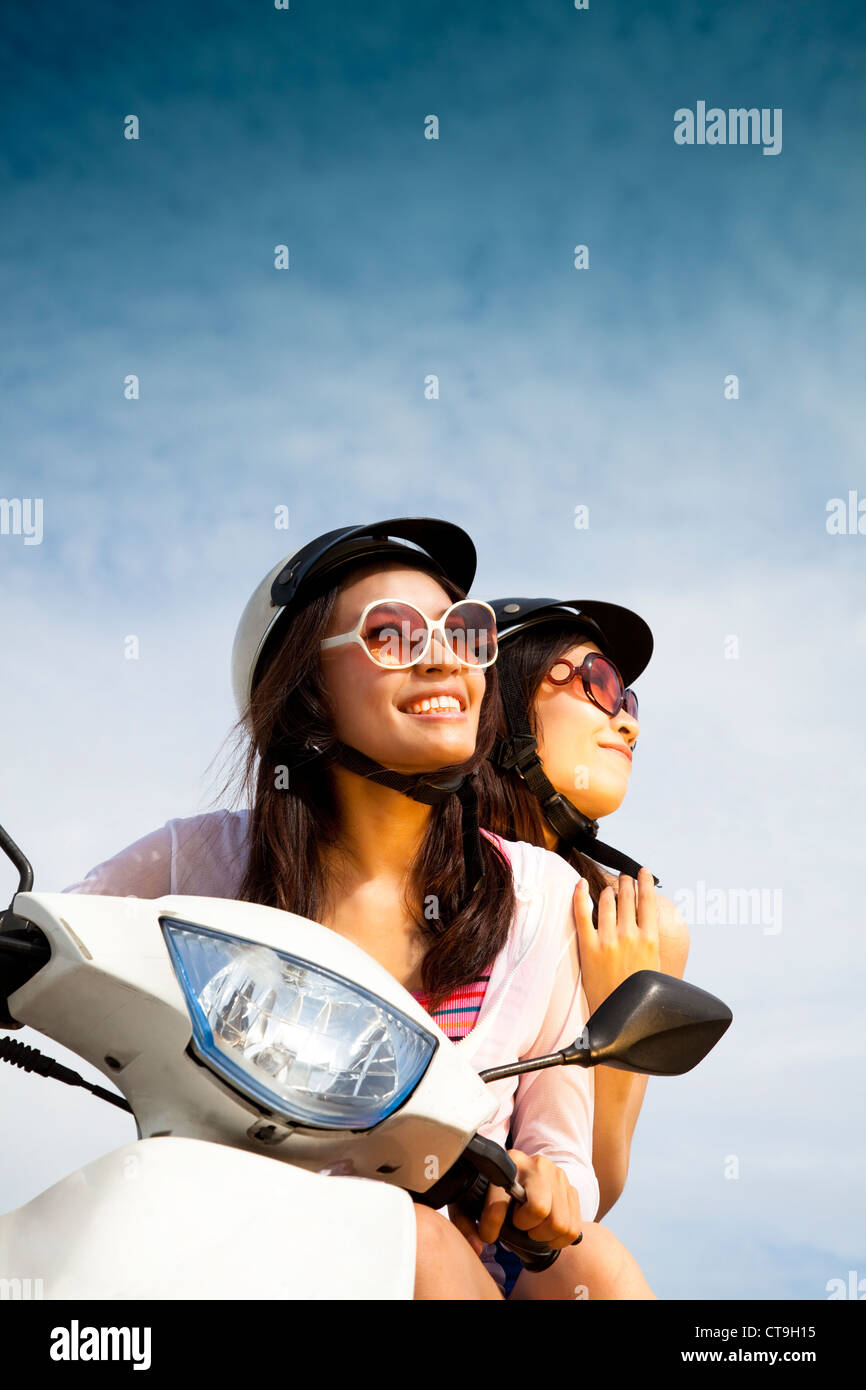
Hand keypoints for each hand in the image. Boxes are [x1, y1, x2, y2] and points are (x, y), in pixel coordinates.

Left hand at [450, 1151, 582, 1253]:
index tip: (488, 1235)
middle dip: (527, 1226)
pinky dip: (559, 1239)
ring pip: (559, 1222)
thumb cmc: (497, 1193)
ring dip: (544, 1235)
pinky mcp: (572, 1190)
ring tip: (533, 1228)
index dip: (491, 1225)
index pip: (499, 1200)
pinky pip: (572, 1228)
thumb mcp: (474, 1201)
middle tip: (520, 1225)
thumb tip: (478, 1245)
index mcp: (508, 1163)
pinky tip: (547, 1230)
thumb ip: (466, 1222)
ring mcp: (558, 1176)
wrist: (525, 1176)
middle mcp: (536, 1164)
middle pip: (539, 1209)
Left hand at [574, 867, 659, 1016]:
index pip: (648, 902)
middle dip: (627, 883)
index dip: (645, 883)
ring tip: (610, 887)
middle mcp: (630, 936)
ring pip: (608, 902)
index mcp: (650, 940)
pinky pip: (582, 914)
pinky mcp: (588, 947)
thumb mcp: (657, 971)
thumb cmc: (641, 1001)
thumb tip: (650, 934)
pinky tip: (580, 884)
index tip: (643, 872)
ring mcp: (608, 940)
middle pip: (627, 897)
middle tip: (625, 877)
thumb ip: (652, 948)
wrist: (621, 1022)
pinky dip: (581, 895)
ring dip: (610, 890)